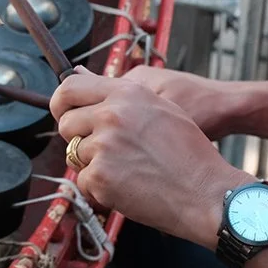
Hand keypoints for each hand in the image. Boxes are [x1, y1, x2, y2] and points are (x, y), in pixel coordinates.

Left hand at [53, 70, 252, 247]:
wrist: (206, 192)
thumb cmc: (190, 153)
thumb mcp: (163, 108)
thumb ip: (122, 96)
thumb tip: (83, 76)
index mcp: (126, 93)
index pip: (70, 87)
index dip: (61, 103)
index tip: (64, 113)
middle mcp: (111, 114)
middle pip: (66, 123)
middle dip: (79, 139)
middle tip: (105, 152)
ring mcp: (103, 145)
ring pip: (75, 155)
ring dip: (93, 166)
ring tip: (128, 171)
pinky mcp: (100, 175)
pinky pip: (82, 181)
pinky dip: (99, 189)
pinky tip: (128, 188)